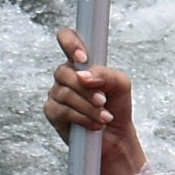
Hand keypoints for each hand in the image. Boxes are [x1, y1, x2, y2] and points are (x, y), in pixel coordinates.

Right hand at [44, 29, 146, 174]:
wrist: (116, 137)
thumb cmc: (117, 107)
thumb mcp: (121, 86)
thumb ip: (106, 75)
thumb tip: (84, 76)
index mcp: (81, 63)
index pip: (67, 38)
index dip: (70, 43)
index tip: (83, 58)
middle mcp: (66, 75)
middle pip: (63, 72)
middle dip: (86, 89)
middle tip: (103, 100)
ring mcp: (56, 93)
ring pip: (64, 93)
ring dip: (88, 107)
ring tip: (105, 117)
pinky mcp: (53, 112)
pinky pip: (62, 111)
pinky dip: (82, 118)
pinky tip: (95, 124)